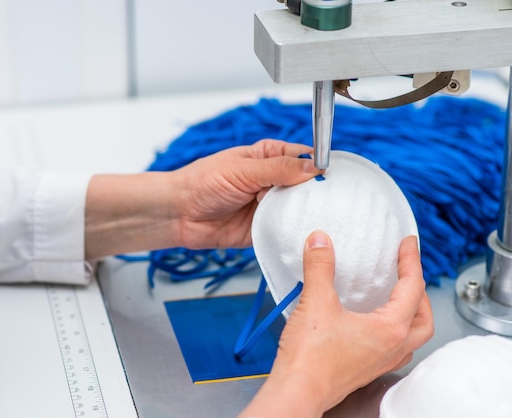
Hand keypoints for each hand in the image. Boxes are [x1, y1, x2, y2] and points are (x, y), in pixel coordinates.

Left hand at [169, 139, 321, 248]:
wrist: (180, 214)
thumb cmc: (203, 182)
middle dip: (315, 194)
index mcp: (271, 157)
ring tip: (313, 217)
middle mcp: (274, 180)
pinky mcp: (266, 228)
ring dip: (304, 213)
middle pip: (307, 186)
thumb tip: (313, 167)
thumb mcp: (243, 170)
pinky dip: (291, 231)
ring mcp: (271, 205)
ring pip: (299, 209)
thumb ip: (278, 169)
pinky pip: (285, 230)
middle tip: (325, 201)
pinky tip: (299, 233)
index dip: (320, 166)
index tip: (331, 178)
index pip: (305, 158)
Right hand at [240, 232, 433, 417]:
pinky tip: (373, 322)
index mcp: (390, 329)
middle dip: (419, 290)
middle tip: (407, 271)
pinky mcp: (366, 369)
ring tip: (397, 296)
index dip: (411, 260)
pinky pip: (394, 348)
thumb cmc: (310, 360)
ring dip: (411, 314)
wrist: (298, 392)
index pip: (413, 288)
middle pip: (423, 317)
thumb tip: (321, 242)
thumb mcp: (315, 302)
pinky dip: (393, 330)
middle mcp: (392, 348)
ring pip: (412, 336)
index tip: (408, 243)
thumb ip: (320, 267)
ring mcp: (381, 361)